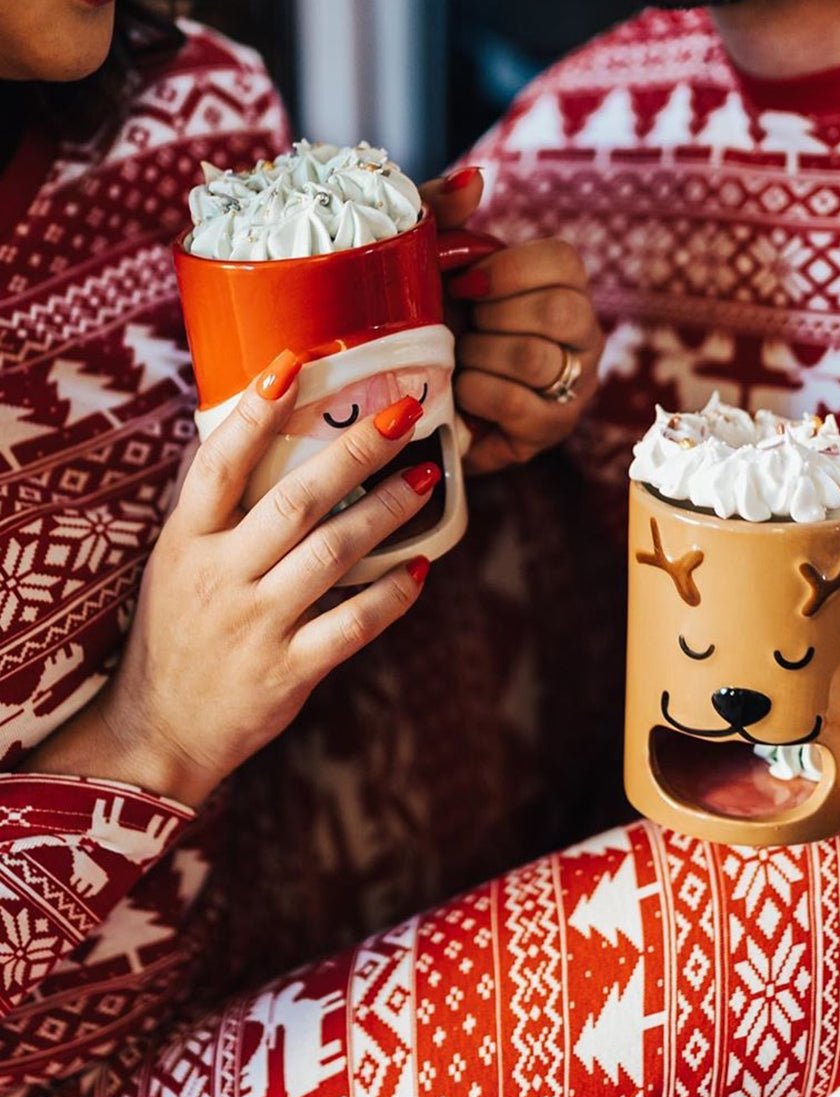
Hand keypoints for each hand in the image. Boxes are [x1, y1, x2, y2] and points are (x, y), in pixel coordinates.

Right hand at [31, 359, 438, 806]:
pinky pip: (350, 626)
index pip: (218, 464)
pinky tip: (419, 569)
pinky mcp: (287, 671)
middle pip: (295, 501)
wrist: (157, 732)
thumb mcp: (175, 566)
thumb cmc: (174, 637)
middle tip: (404, 415)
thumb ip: (217, 515)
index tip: (293, 364)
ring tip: (425, 480)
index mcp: (186, 542)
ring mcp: (255, 625)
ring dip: (385, 512)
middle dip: (354, 452)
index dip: (255, 413)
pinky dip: (390, 597)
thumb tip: (264, 443)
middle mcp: (220, 577)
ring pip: (332, 555)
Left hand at [421, 169, 603, 474]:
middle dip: (493, 320)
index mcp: (561, 285)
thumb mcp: (419, 257)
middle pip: (558, 313)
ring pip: (537, 360)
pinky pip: (523, 406)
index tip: (464, 284)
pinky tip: (461, 393)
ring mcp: (574, 386)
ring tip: (458, 363)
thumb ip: (440, 210)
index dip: (508, 272)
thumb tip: (476, 178)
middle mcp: (583, 334)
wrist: (402, 394)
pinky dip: (479, 395)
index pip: (563, 262)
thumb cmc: (422, 318)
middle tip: (463, 330)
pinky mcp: (551, 430)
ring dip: (480, 358)